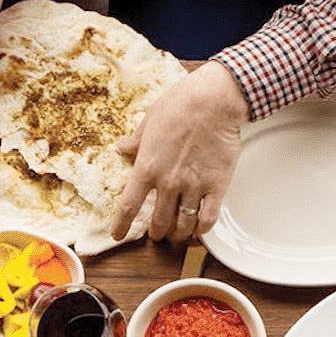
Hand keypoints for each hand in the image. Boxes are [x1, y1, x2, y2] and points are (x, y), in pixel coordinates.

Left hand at [111, 62, 246, 242]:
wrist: (214, 101)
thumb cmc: (180, 106)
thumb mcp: (149, 122)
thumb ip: (136, 141)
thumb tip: (122, 148)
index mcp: (146, 167)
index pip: (128, 207)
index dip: (121, 226)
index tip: (118, 235)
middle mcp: (168, 182)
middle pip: (158, 223)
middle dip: (156, 233)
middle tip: (157, 233)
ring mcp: (194, 187)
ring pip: (183, 226)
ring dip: (179, 234)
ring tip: (178, 234)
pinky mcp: (217, 187)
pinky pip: (208, 219)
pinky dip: (202, 229)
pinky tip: (199, 228)